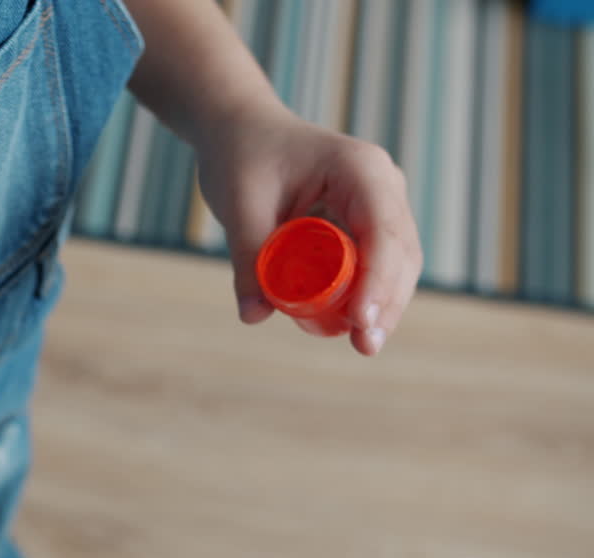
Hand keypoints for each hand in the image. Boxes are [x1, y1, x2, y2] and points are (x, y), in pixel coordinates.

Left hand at [194, 102, 421, 355]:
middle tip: (364, 346)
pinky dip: (370, 292)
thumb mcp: (239, 205)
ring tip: (362, 344)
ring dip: (384, 303)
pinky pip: (378, 261)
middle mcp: (381, 184)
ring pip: (397, 261)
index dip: (377, 279)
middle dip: (386, 301)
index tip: (361, 319)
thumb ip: (249, 259)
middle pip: (400, 252)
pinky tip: (355, 326)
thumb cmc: (241, 157)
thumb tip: (253, 316)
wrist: (240, 129)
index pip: (381, 229)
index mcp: (358, 169)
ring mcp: (379, 202)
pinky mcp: (366, 220)